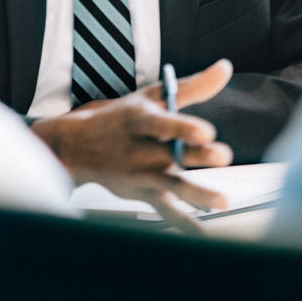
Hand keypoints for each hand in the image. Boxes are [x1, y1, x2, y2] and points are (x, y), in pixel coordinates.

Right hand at [30, 59, 234, 230]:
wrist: (75, 148)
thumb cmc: (120, 118)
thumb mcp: (151, 97)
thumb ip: (192, 86)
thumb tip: (226, 67)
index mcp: (140, 121)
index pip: (162, 124)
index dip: (183, 127)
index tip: (205, 132)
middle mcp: (140, 150)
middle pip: (173, 155)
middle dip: (198, 157)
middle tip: (223, 156)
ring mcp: (141, 175)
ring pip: (172, 186)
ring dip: (198, 194)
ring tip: (223, 201)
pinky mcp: (143, 194)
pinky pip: (166, 211)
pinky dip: (184, 224)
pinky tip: (204, 233)